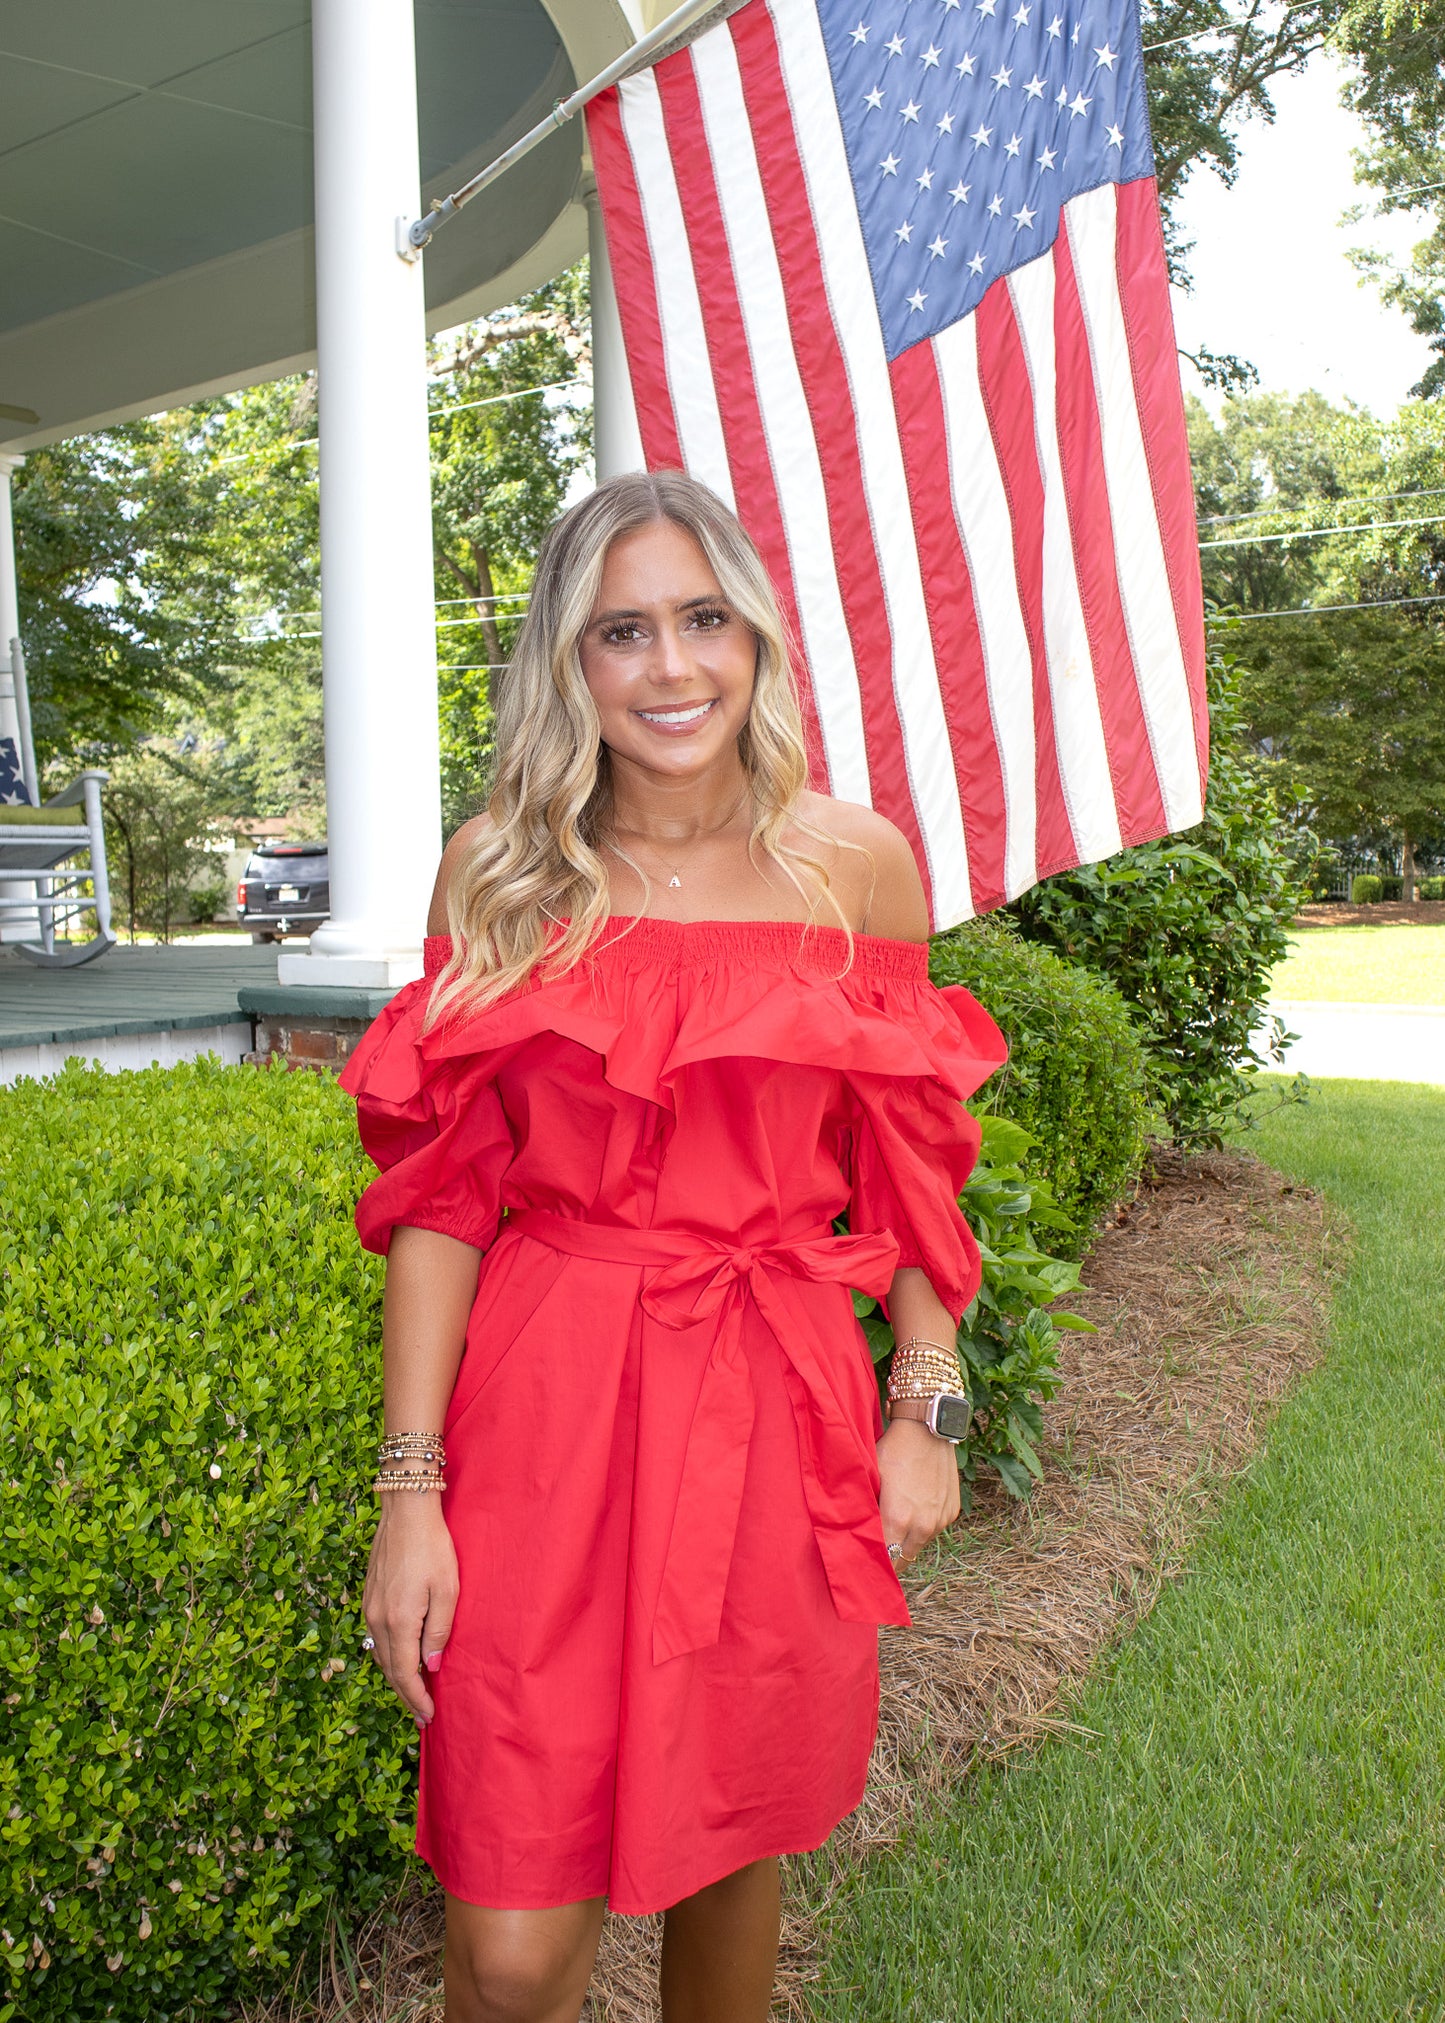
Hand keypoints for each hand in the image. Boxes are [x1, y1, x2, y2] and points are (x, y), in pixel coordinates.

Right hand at [362, 1495, 458, 1725]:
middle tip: (422, 1716)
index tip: (428, 1717)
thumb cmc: (433, 1547)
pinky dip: (389, 1655)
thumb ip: (438, 1632)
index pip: (405, 1674)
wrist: (405, 1510)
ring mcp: (369, 1607)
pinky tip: (402, 1657)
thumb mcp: (447, 1590)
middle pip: (389, 1669)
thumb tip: (431, 1667)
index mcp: (398, 1621)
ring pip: (380, 1654)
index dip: (416, 1699)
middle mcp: (377, 1619)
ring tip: (414, 1692)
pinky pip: (377, 1637)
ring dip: (397, 1676)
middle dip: (406, 1695)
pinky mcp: (369, 1596)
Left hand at [877, 1416, 961, 1568]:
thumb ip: (868, 1510)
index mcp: (898, 1519)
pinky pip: (935, 1529)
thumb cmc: (893, 1450)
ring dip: (908, 1541)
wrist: (927, 1429)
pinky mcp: (952, 1511)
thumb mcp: (872, 1478)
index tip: (864, 1562)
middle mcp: (922, 1525)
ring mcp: (940, 1520)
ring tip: (896, 1526)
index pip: (884, 1559)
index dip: (874, 1562)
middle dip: (890, 1559)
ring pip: (920, 1544)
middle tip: (878, 1553)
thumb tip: (858, 1531)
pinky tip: (915, 1508)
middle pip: (903, 1560)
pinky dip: (924, 1525)